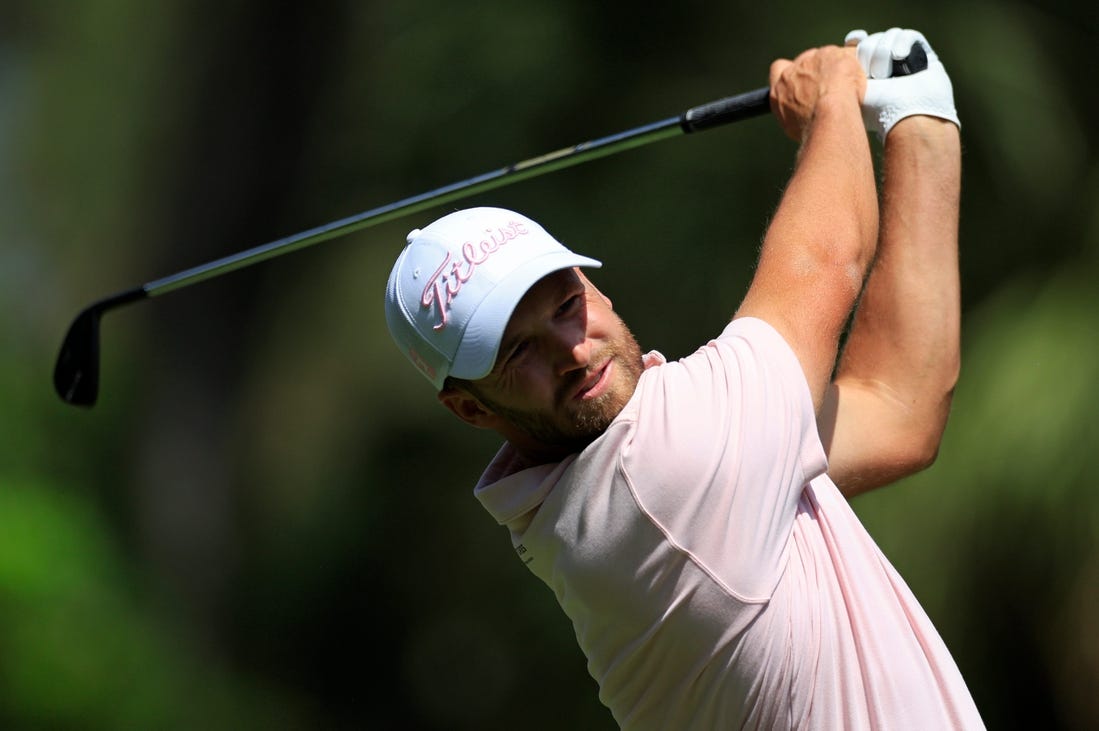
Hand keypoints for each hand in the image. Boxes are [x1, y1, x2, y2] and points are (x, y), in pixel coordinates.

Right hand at [769, 45, 865, 141]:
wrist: (829, 117)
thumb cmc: (812, 127)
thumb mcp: (793, 126)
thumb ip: (793, 111)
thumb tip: (801, 115)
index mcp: (780, 87)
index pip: (779, 69)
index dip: (792, 72)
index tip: (804, 80)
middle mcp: (794, 70)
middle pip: (806, 60)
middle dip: (818, 69)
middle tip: (832, 85)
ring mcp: (814, 59)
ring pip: (828, 56)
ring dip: (837, 66)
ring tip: (850, 85)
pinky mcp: (835, 54)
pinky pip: (848, 54)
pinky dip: (855, 64)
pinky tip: (861, 78)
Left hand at [845, 28, 959, 140]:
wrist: (910, 117)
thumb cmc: (879, 110)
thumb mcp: (856, 89)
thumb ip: (848, 69)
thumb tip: (851, 40)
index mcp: (868, 73)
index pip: (860, 45)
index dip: (857, 41)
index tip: (854, 40)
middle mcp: (887, 66)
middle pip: (873, 40)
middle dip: (871, 53)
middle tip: (877, 76)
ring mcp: (906, 60)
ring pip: (890, 36)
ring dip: (886, 52)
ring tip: (889, 74)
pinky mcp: (924, 56)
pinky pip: (911, 36)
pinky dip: (903, 42)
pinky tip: (900, 56)